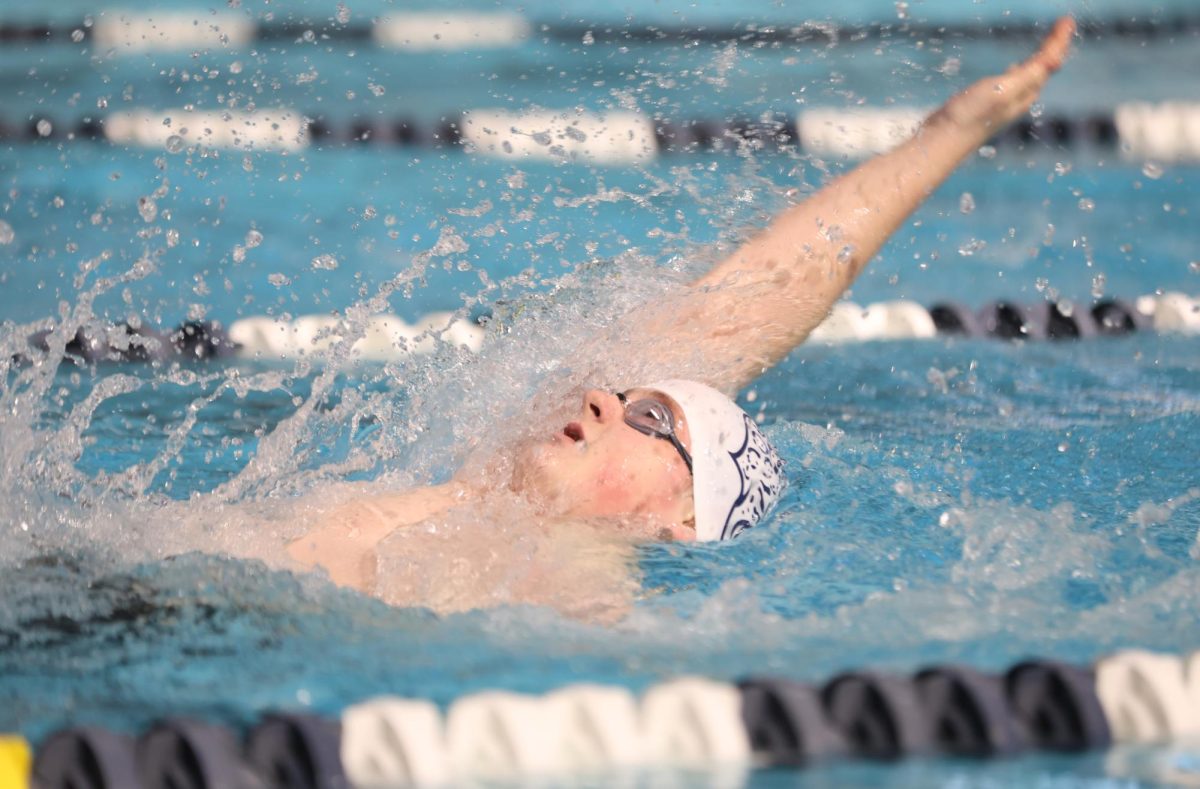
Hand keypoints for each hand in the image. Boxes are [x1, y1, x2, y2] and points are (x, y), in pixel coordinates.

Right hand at [932, 16, 1074, 137]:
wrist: (940, 141)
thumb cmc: (970, 116)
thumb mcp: (1002, 90)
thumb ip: (1029, 74)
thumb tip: (1056, 58)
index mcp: (1025, 93)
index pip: (1049, 62)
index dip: (1058, 41)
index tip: (1067, 20)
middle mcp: (1018, 98)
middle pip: (1043, 67)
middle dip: (1054, 46)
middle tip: (1064, 24)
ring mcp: (1001, 101)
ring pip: (1029, 74)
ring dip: (1039, 57)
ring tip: (1047, 45)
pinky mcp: (985, 103)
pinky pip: (1012, 79)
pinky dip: (1019, 67)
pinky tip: (1012, 69)